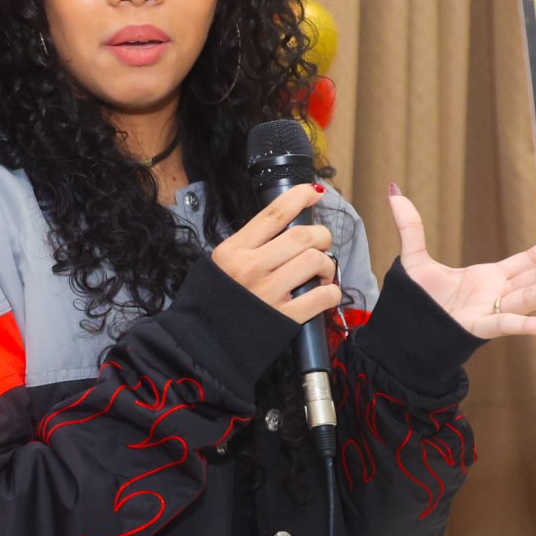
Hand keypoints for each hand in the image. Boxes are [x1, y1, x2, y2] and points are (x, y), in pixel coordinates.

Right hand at [211, 183, 338, 325]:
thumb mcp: (221, 264)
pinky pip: (322, 297)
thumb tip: (286, 228)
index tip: (315, 193)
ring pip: (314, 261)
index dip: (299, 197)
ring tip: (321, 273)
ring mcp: (268, 293)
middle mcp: (251, 268)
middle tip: (321, 244)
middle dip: (321, 236)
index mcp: (234, 250)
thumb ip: (249, 246)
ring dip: (327, 264)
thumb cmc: (215, 301)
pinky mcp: (284, 318)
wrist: (203, 342)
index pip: (274, 214)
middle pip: (301, 236)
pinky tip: (325, 292)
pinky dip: (331, 293)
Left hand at [387, 184, 535, 338]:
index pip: (532, 257)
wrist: (404, 333)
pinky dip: (532, 326)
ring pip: (533, 294)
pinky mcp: (480, 328)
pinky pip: (510, 325)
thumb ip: (410, 226)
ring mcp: (493, 310)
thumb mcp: (413, 258)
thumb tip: (393, 190)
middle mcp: (499, 293)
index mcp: (492, 277)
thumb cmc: (416, 302)